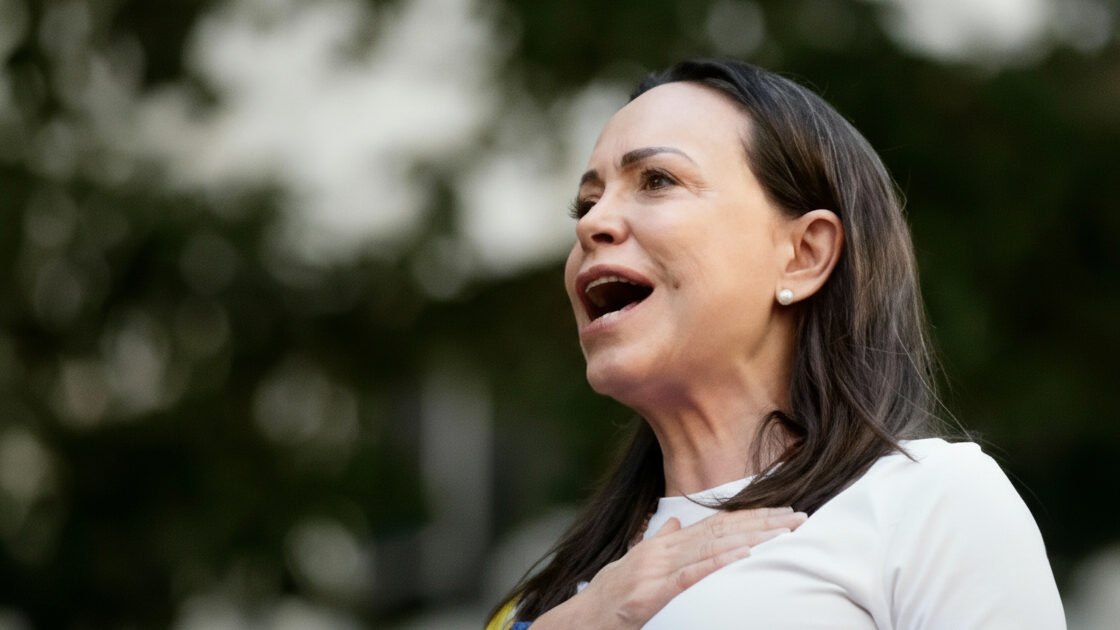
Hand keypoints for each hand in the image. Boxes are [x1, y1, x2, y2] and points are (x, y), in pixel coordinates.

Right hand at [531, 507, 807, 629]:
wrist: (576, 623)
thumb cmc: (607, 598)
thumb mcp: (634, 564)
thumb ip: (659, 542)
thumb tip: (679, 519)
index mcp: (663, 546)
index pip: (716, 525)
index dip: (752, 517)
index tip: (784, 513)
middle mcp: (661, 552)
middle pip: (721, 532)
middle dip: (763, 524)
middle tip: (800, 518)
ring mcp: (654, 571)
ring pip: (711, 548)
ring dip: (752, 540)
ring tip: (784, 534)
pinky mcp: (648, 595)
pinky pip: (690, 577)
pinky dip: (718, 564)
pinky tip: (744, 557)